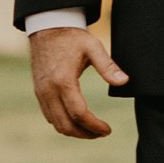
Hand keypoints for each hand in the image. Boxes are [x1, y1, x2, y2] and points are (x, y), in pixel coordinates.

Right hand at [29, 23, 128, 138]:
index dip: (95, 126)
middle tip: (102, 133)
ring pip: (56, 124)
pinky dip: (63, 123)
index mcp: (63, 81)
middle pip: (66, 125)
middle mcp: (49, 91)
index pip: (79, 114)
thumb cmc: (71, 37)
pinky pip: (49, 116)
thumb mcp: (93, 47)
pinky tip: (77, 120)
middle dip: (85, 134)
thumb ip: (108, 66)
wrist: (47, 28)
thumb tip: (124, 81)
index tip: (108, 130)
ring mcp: (41, 93)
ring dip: (74, 131)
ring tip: (92, 130)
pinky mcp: (39, 92)